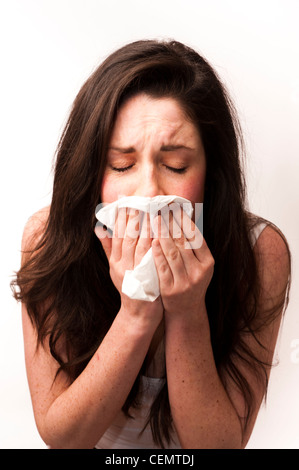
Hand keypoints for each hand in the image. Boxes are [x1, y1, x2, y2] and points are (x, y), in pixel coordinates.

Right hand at [95, 208, 162, 326]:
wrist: (138, 315)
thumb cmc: (130, 288)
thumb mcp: (115, 268)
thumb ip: (109, 248)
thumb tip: (99, 228)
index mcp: (116, 260)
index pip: (117, 234)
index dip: (121, 217)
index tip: (125, 201)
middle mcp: (122, 265)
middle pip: (127, 236)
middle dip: (133, 217)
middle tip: (140, 200)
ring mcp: (134, 272)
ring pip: (139, 244)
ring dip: (146, 226)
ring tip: (152, 210)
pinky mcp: (146, 278)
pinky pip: (151, 257)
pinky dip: (155, 243)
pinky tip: (161, 232)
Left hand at [151, 206, 213, 320]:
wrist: (186, 310)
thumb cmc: (190, 280)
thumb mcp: (198, 264)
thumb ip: (192, 244)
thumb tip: (183, 216)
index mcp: (208, 263)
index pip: (195, 236)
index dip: (184, 220)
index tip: (174, 207)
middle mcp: (199, 272)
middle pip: (183, 242)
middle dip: (171, 223)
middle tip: (161, 209)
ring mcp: (185, 282)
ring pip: (173, 253)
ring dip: (163, 234)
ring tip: (155, 220)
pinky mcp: (170, 290)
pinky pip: (162, 267)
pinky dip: (157, 253)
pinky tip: (152, 241)